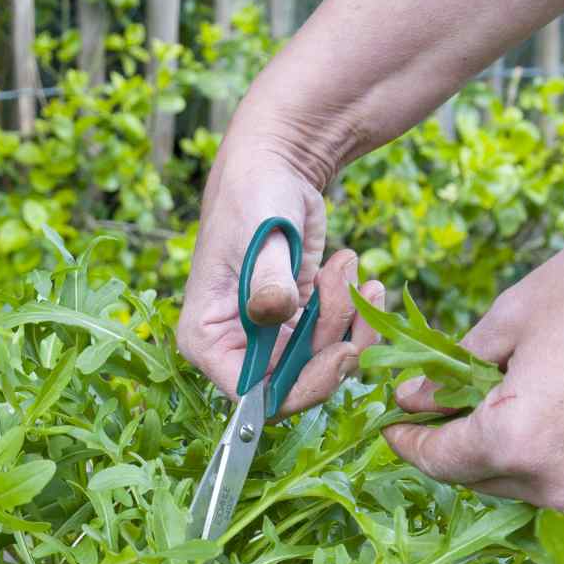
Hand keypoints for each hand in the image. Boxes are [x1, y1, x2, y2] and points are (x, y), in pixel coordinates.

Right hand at [177, 148, 381, 417]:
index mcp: (207, 340)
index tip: (342, 352)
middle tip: (356, 293)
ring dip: (348, 320)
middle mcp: (233, 350)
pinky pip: (334, 342)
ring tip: (347, 266)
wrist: (274, 167)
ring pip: (320, 365)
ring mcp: (267, 342)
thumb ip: (267, 279)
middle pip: (294, 385)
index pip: (252, 396)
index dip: (299, 388)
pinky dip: (353, 311)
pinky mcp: (296, 328)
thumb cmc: (254, 196)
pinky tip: (351, 270)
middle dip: (333, 345)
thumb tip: (271, 312)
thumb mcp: (261, 234)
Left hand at [384, 210, 563, 513]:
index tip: (396, 427)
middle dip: (459, 445)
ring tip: (523, 404)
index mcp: (514, 440)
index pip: (438, 460)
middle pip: (483, 477)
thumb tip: (414, 397)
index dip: (410, 442)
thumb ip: (453, 370)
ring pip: (536, 483)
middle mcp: (559, 483)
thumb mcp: (513, 317)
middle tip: (448, 410)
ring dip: (518, 453)